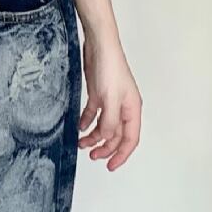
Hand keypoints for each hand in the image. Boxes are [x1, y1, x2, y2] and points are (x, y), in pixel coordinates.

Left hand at [78, 29, 141, 170]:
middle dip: (105, 148)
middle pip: (116, 135)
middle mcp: (123, 107)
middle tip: (92, 156)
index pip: (130, 139)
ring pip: (104, 126)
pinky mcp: (99, 94)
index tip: (110, 166)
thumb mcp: (110, 99)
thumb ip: (109, 122)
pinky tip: (80, 127)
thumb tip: (106, 138)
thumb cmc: (110, 68)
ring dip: (94, 136)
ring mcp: (111, 101)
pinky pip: (94, 114)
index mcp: (132, 110)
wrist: (99, 46)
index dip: (121, 154)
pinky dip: (87, 122)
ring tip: (82, 143)